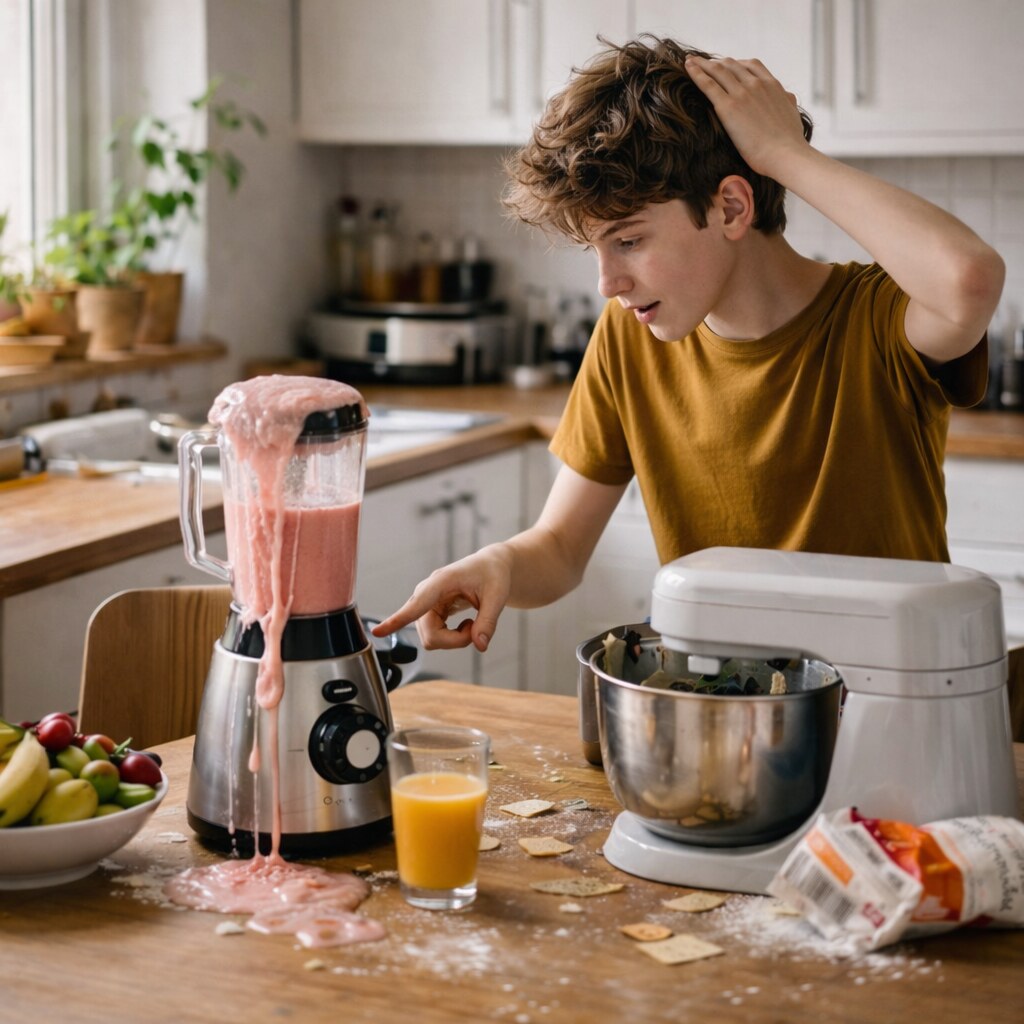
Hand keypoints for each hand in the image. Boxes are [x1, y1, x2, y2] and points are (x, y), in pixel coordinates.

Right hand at [370, 546, 512, 653]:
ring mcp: (426, 603)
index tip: (376, 632)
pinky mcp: (429, 612)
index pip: (417, 604)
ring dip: (454, 640)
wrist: (490, 567)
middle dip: (455, 641)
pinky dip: (452, 638)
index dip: (397, 620)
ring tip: (473, 623)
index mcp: (441, 582)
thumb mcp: (497, 596)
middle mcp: (427, 593)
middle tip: (477, 630)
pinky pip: (434, 636)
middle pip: (429, 634)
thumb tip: (480, 645)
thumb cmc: (493, 575)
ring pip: (430, 639)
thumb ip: (489, 621)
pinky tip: (465, 624)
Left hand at [684, 55, 807, 179]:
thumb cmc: (789, 142)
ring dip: (702, 64)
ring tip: (691, 62)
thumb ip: (787, 101)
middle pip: (731, 65)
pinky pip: (708, 84)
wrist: (785, 154)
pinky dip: (696, 73)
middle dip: (716, 62)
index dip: (735, 64)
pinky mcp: (728, 107)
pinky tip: (687, 67)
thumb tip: (787, 96)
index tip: (725, 65)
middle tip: (703, 63)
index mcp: (772, 85)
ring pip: (718, 71)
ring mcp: (742, 93)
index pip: (751, 66)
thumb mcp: (792, 113)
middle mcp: (756, 84)